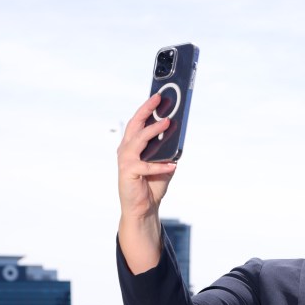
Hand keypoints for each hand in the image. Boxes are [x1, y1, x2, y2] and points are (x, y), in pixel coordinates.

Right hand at [117, 94, 177, 273]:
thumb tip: (178, 136)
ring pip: (138, 140)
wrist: (143, 208)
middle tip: (159, 99)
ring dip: (153, 131)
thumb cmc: (151, 184)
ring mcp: (125, 160)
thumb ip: (168, 151)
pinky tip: (173, 166)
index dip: (147, 108)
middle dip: (147, 110)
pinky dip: (161, 166)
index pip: (138, 122)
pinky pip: (146, 166)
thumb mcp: (163, 164)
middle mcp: (126, 149)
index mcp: (132, 144)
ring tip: (167, 123)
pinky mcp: (128, 173)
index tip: (158, 96)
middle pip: (135, 125)